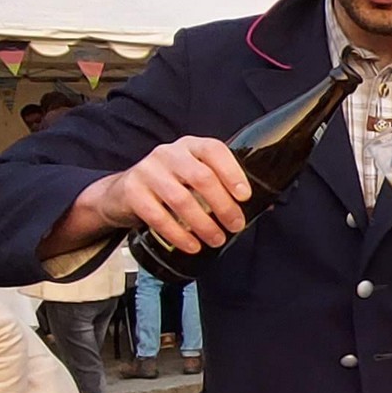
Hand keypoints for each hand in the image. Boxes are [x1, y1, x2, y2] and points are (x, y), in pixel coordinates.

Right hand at [81, 137, 249, 255]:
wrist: (124, 193)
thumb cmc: (171, 186)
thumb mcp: (195, 179)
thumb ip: (224, 187)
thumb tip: (267, 205)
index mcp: (191, 146)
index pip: (214, 150)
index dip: (232, 172)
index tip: (245, 196)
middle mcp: (169, 153)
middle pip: (201, 177)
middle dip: (223, 205)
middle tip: (235, 226)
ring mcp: (148, 170)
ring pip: (180, 198)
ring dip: (203, 224)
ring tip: (216, 240)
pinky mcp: (132, 191)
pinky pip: (158, 216)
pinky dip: (178, 234)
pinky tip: (192, 245)